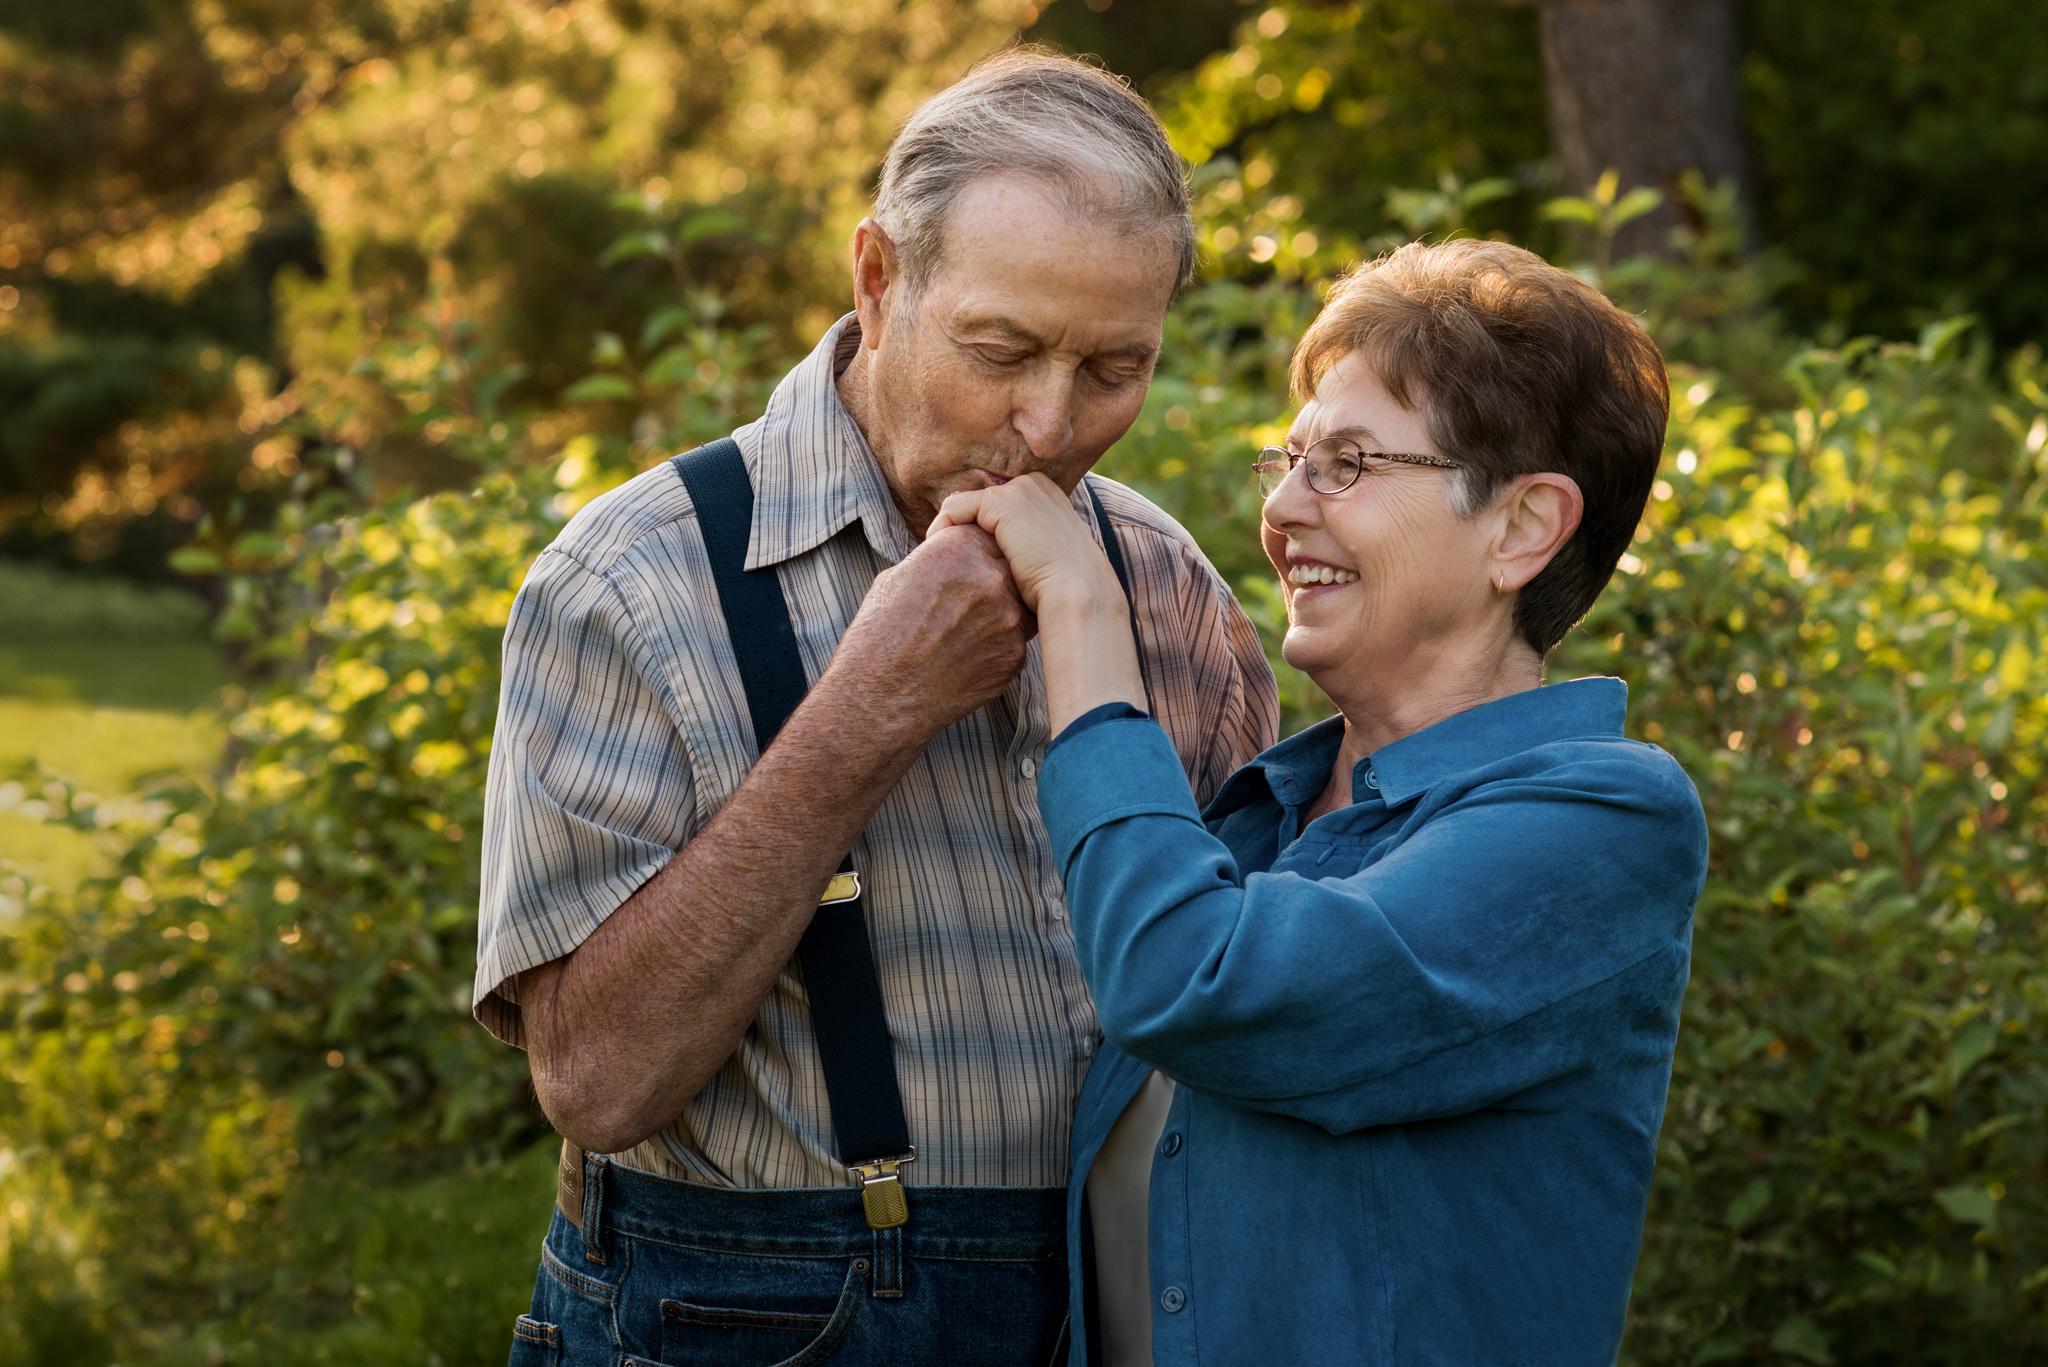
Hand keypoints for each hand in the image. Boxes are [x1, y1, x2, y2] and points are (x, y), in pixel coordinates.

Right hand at [818, 522, 1030, 745]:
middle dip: (993, 581)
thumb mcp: (897, 578)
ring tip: (965, 630)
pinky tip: (966, 656)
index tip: (967, 568)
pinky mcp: (1013, 656)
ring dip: (1000, 613)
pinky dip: (997, 646)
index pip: (988, 535)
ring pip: (1018, 606)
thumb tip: (953, 558)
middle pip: (1009, 568)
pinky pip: (1014, 642)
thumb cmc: (878, 636)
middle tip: (969, 602)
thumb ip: (936, 561)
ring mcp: (1007, 619)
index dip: (978, 552)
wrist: (880, 695)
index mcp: (959, 549)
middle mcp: (991, 578)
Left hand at [932, 475, 1144, 732]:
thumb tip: (994, 553)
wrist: (1078, 594)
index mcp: (1047, 494)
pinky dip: (942, 530)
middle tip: (948, 561)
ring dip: (951, 532)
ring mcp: (1018, 490)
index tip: (966, 559)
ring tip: (940, 562)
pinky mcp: (1001, 503)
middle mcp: (1034, 483)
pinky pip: (954, 509)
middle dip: (964, 528)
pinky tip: (939, 556)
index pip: (997, 506)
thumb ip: (1020, 544)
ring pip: (964, 506)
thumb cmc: (1062, 590)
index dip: (979, 531)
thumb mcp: (1043, 557)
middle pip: (979, 503)